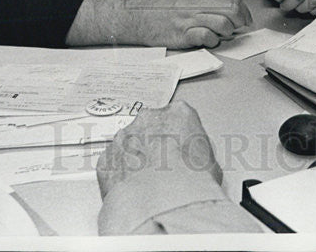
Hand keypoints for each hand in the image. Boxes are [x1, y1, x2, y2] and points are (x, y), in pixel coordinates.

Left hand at [96, 101, 221, 200]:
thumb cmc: (190, 181)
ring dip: (134, 161)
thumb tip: (195, 164)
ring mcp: (124, 138)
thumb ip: (196, 152)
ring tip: (146, 185)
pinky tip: (131, 191)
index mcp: (178, 113)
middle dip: (153, 145)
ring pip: (128, 146)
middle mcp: (148, 119)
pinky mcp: (106, 159)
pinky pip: (111, 166)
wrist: (164, 201)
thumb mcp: (210, 163)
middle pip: (149, 128)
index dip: (177, 137)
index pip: (177, 118)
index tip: (178, 150)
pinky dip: (118, 177)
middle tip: (162, 169)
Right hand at [126, 0, 251, 48]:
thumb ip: (207, 1)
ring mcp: (190, 18)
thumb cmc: (163, 10)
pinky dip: (213, 41)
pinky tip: (208, 40)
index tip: (246, 19)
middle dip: (240, 22)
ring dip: (227, 32)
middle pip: (231, 11)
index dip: (244, 11)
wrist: (140, 18)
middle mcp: (196, 3)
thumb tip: (230, 10)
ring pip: (223, 24)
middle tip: (238, 28)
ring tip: (221, 35)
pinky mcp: (183, 34)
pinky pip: (207, 37)